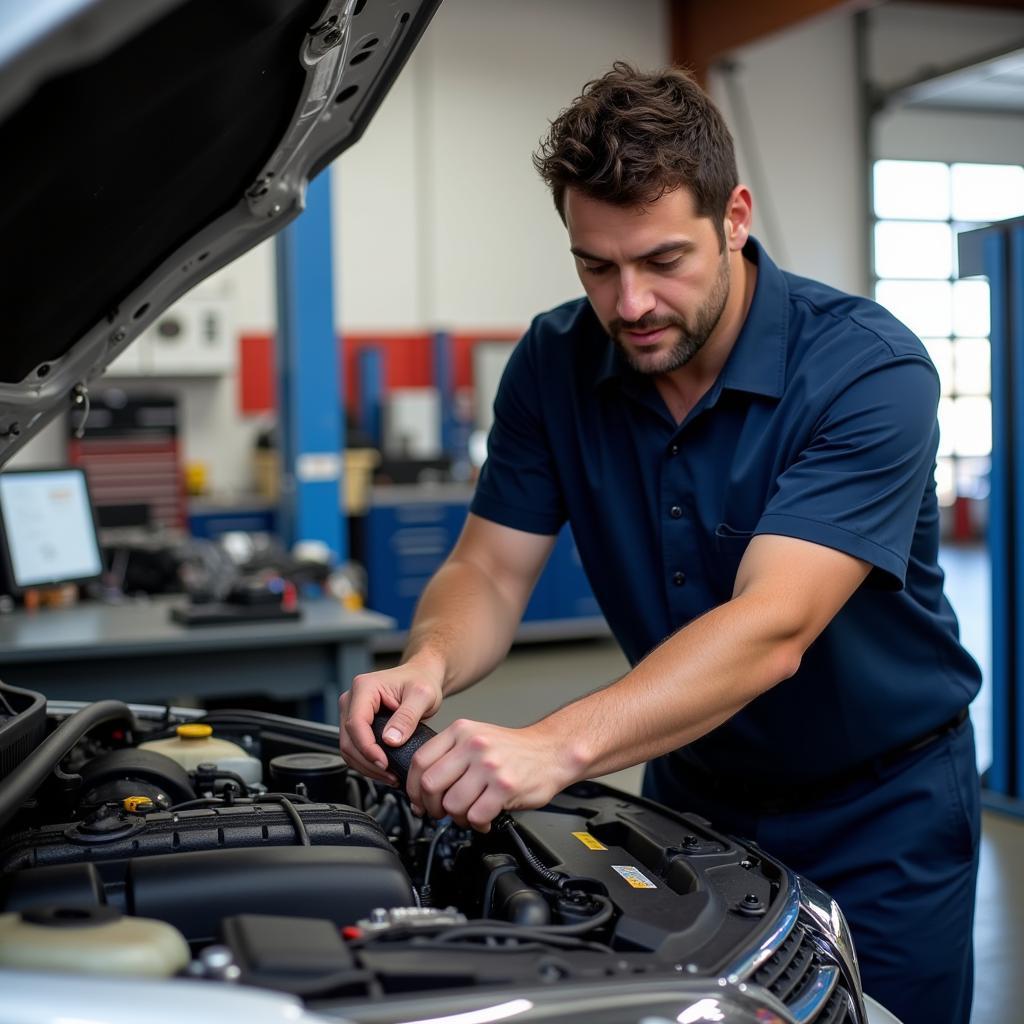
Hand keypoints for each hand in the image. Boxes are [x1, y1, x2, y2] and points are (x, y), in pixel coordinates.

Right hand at [338, 653, 444, 782]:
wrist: (422, 676)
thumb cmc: (422, 680)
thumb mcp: (422, 696)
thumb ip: (407, 716)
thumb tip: (390, 740)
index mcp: (364, 687)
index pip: (355, 724)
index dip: (367, 748)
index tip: (384, 763)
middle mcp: (352, 698)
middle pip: (348, 739)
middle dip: (367, 762)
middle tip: (390, 775)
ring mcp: (352, 711)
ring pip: (348, 747)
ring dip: (366, 766)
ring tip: (389, 776)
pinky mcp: (356, 723)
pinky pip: (355, 748)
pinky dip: (367, 762)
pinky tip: (384, 769)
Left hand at [405, 718, 574, 830]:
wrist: (553, 751)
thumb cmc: (514, 750)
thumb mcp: (477, 737)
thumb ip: (449, 755)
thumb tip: (420, 787)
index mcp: (461, 731)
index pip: (420, 760)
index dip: (412, 787)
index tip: (418, 800)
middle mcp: (473, 746)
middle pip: (430, 784)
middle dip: (431, 806)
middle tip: (440, 812)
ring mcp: (489, 766)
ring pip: (452, 804)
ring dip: (457, 818)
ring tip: (468, 814)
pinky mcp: (505, 787)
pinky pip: (476, 816)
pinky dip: (477, 824)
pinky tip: (484, 818)